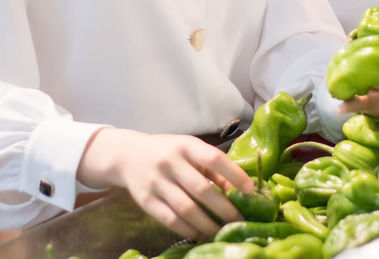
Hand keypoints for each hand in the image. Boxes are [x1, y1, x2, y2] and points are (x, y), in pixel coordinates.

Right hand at [77, 128, 254, 239]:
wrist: (128, 156)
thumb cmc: (168, 152)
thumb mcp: (190, 151)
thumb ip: (213, 168)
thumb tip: (238, 190)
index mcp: (186, 146)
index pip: (214, 158)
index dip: (234, 174)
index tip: (250, 190)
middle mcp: (170, 162)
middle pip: (201, 189)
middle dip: (224, 208)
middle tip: (239, 221)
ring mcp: (157, 182)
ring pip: (187, 209)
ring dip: (208, 224)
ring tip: (222, 232)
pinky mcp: (147, 201)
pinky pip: (171, 220)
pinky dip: (188, 230)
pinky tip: (201, 233)